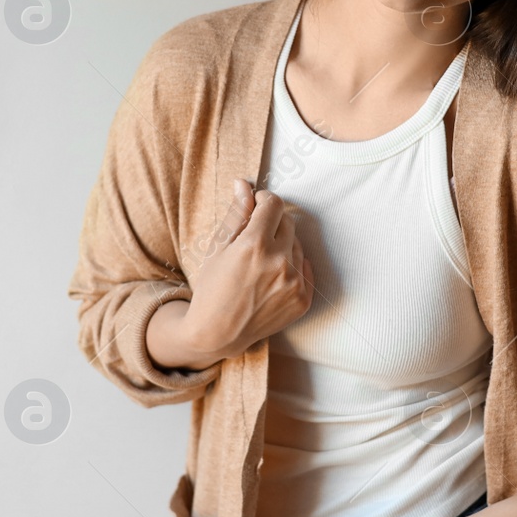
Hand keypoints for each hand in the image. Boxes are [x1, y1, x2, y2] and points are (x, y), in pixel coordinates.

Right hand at [146, 179, 313, 369]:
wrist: (218, 333)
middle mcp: (279, 263)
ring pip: (296, 245)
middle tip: (254, 237)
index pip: (273, 203)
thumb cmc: (212, 288)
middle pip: (288, 222)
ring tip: (259, 263)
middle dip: (272, 222)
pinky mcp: (303, 300)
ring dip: (282, 246)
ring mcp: (294, 283)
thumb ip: (236, 214)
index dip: (263, 200)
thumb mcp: (217, 247)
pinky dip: (291, 267)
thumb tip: (243, 184)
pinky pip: (305, 268)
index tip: (256, 206)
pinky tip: (271, 277)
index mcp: (255, 245)